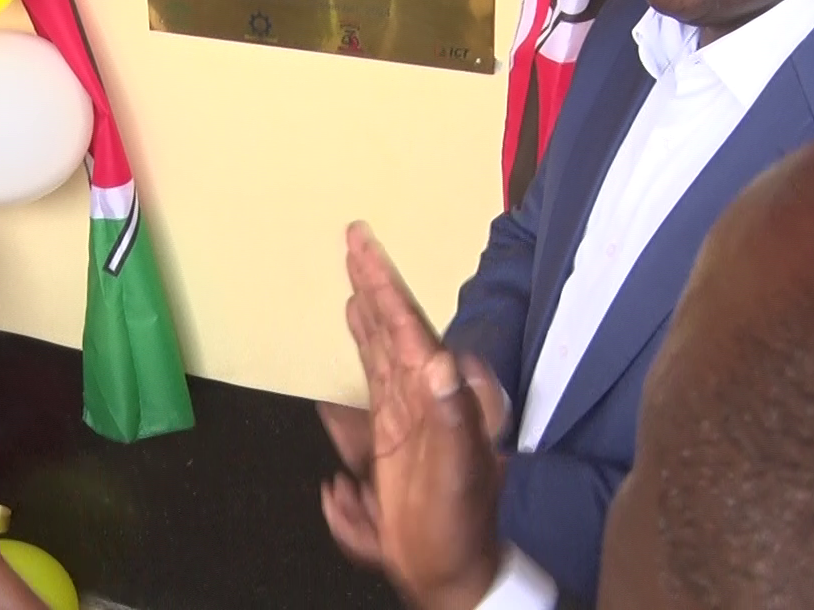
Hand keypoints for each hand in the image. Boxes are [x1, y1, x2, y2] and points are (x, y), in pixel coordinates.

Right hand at [329, 222, 504, 609]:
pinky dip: (362, 356)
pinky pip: (369, 386)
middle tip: (355, 240)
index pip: (407, 327)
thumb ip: (452, 418)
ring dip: (369, 312)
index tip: (363, 246)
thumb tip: (442, 362)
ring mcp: (405, 416)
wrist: (451, 573)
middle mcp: (421, 397)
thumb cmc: (460, 524)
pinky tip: (353, 336)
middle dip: (374, 282)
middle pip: (393, 327)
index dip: (384, 284)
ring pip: (382, 350)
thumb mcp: (460, 471)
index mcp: (437, 395)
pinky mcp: (390, 441)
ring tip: (355, 279)